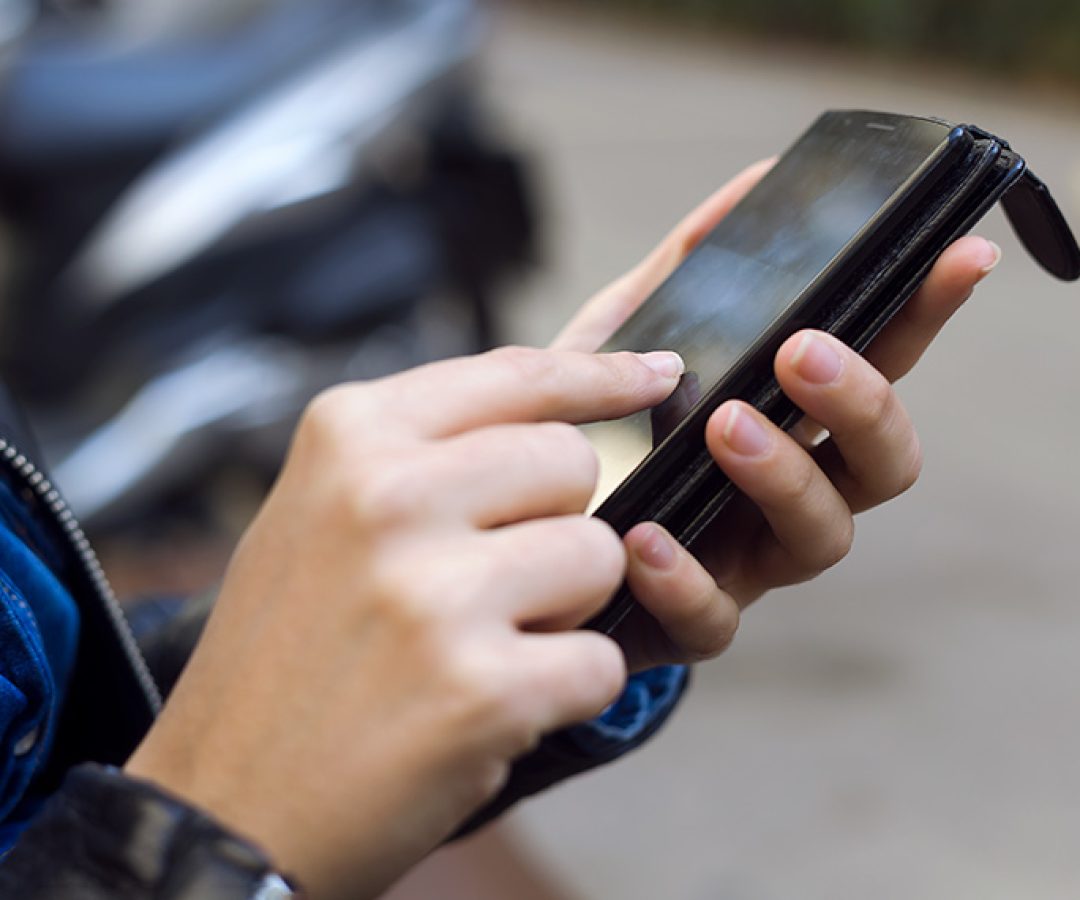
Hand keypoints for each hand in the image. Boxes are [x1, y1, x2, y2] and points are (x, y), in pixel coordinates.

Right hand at [125, 347, 683, 898]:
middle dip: (559, 521)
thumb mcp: (323, 513)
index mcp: (348, 436)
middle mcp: (386, 496)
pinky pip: (602, 661)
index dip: (600, 375)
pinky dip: (566, 690)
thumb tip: (566, 404)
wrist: (224, 805)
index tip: (655, 375)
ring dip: (567, 609)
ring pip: (601, 556)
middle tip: (493, 581)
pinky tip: (490, 709)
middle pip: (572, 462)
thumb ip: (429, 451)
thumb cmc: (287, 653)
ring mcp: (431, 593)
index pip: (516, 374)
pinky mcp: (479, 688)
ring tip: (484, 645)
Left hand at [553, 161, 1002, 670]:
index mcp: (785, 419)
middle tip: (802, 352)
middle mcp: (784, 491)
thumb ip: (685, 269)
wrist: (515, 519)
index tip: (958, 258)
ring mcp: (744, 559)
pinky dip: (686, 575)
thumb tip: (752, 182)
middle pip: (881, 464)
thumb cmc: (591, 426)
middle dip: (861, 404)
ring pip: (822, 538)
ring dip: (786, 475)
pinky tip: (644, 537)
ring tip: (727, 426)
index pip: (875, 365)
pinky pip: (715, 618)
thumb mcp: (624, 335)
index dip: (924, 318)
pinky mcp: (687, 620)